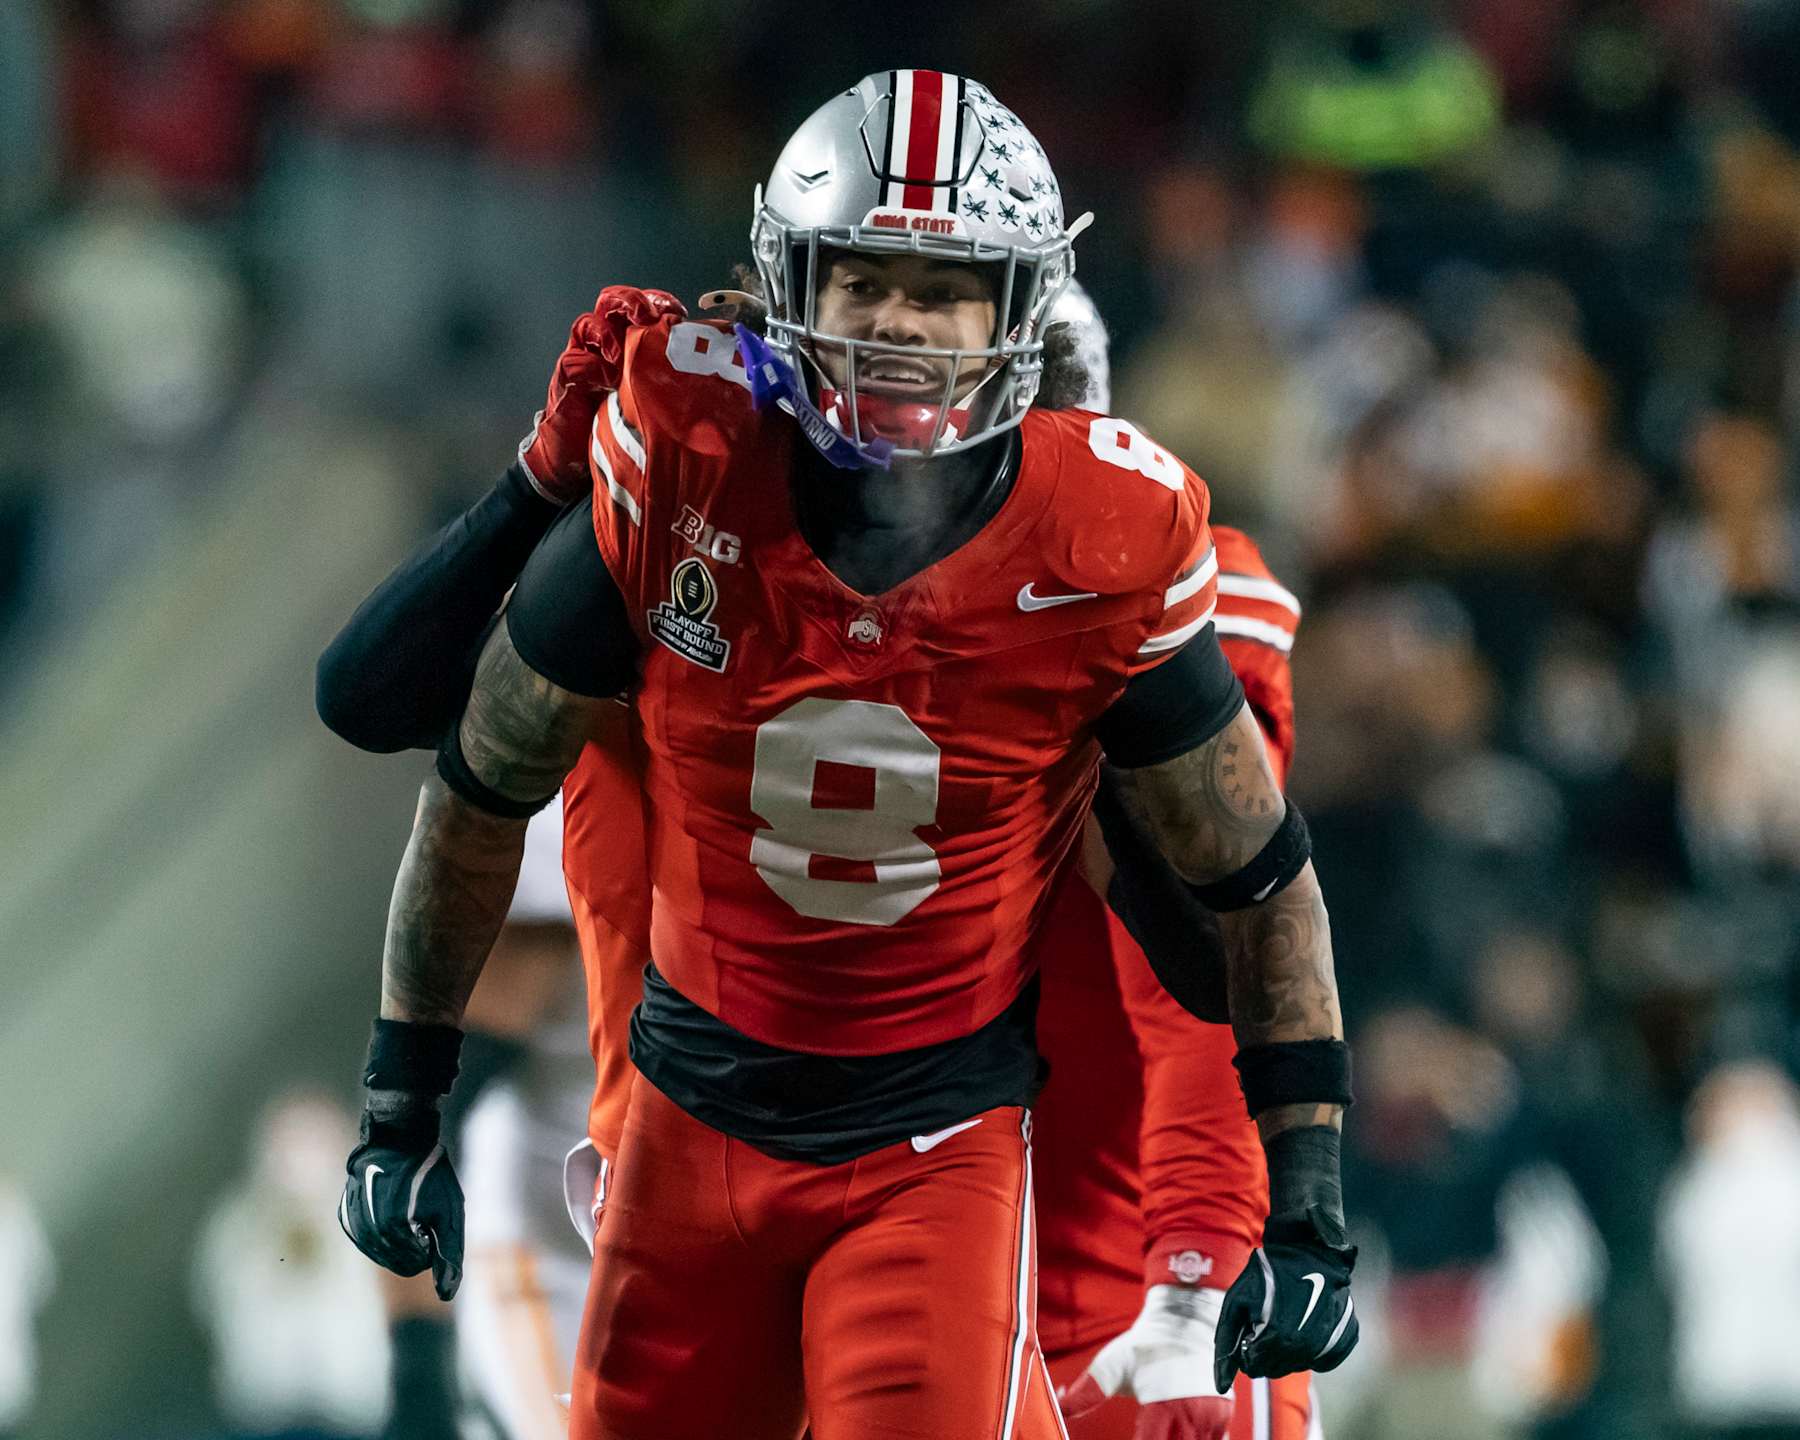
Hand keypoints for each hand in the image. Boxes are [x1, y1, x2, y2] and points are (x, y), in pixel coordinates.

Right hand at [338, 1102, 464, 1299]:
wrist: (399, 1138)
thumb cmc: (430, 1175)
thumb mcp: (449, 1212)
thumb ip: (449, 1255)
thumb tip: (446, 1295)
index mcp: (393, 1233)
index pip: (416, 1264)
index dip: (431, 1244)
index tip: (433, 1219)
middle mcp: (367, 1233)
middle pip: (397, 1261)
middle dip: (415, 1243)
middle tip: (421, 1212)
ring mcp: (353, 1224)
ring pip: (381, 1252)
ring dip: (398, 1237)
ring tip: (406, 1206)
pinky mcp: (345, 1216)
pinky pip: (366, 1238)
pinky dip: (381, 1230)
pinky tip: (390, 1206)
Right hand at [517, 285, 686, 502]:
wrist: (581, 456)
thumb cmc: (626, 426)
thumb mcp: (658, 401)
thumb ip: (677, 385)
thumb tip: (720, 382)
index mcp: (633, 343)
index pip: (645, 308)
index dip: (661, 303)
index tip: (680, 313)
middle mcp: (609, 344)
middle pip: (614, 303)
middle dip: (632, 303)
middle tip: (648, 316)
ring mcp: (586, 357)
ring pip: (591, 323)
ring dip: (610, 330)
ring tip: (623, 350)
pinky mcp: (569, 377)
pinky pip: (575, 359)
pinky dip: (593, 364)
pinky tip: (608, 376)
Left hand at [1059, 1285, 1233, 1439]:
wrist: (1186, 1319)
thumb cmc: (1145, 1344)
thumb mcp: (1112, 1365)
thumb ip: (1086, 1391)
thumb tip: (1058, 1402)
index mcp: (1162, 1408)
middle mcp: (1192, 1417)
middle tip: (1146, 1437)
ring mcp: (1212, 1417)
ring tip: (1161, 1434)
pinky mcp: (1223, 1414)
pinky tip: (1182, 1435)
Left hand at [1213, 1206, 1357, 1390]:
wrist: (1307, 1248)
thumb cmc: (1267, 1274)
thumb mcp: (1236, 1302)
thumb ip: (1226, 1345)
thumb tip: (1220, 1386)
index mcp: (1277, 1339)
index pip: (1253, 1367)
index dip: (1246, 1347)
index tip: (1249, 1324)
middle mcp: (1306, 1348)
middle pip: (1276, 1370)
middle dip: (1264, 1350)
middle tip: (1265, 1319)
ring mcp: (1329, 1343)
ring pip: (1299, 1366)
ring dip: (1287, 1349)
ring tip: (1285, 1316)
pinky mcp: (1346, 1337)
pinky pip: (1325, 1360)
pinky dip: (1313, 1348)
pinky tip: (1306, 1324)